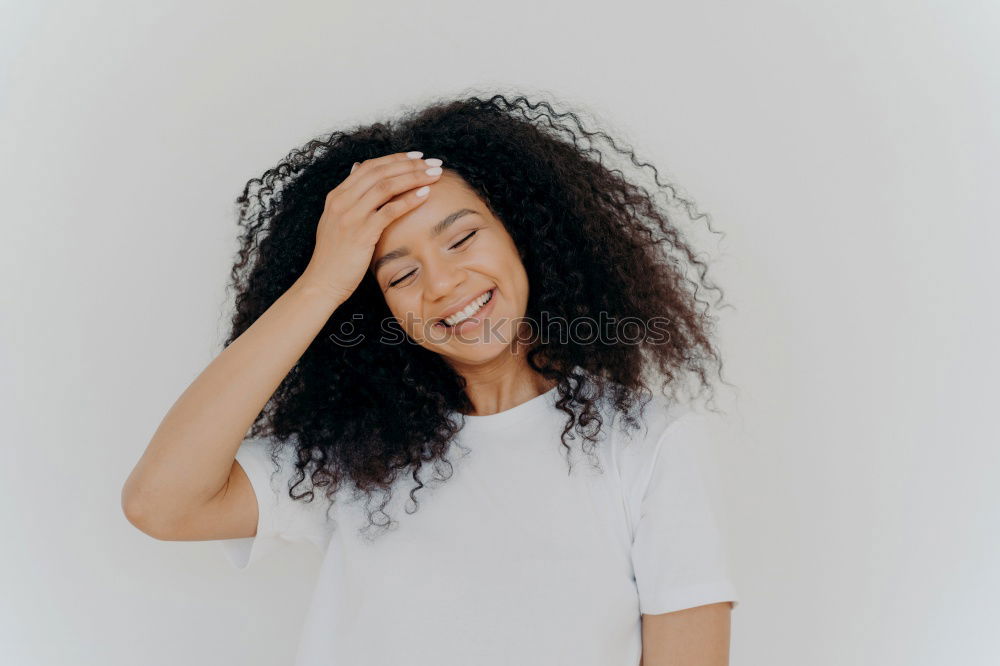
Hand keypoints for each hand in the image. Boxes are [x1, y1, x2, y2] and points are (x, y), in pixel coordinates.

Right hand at [298, 151, 443, 301]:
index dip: (395, 159)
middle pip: (380, 172)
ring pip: (386, 186)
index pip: (370, 166)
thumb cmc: (335, 256)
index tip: (418, 157)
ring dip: (414, 177)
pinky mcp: (361, 233)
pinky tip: (426, 194)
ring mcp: (350, 216)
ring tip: (435, 174)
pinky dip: (409, 200)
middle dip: (410, 164)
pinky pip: (389, 211)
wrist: (322, 282)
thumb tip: (358, 168)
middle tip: (434, 162)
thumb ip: (349, 196)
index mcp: (337, 196)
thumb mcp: (337, 220)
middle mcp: (342, 201)